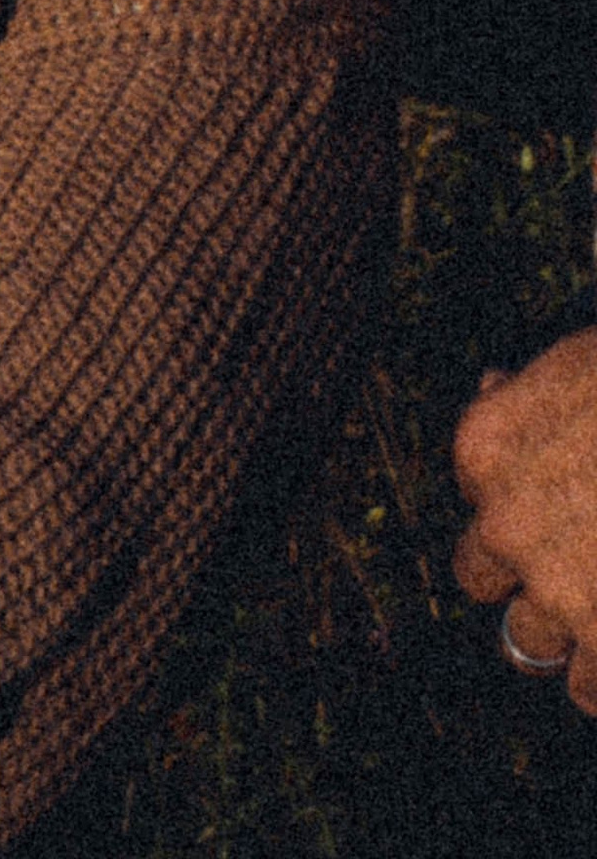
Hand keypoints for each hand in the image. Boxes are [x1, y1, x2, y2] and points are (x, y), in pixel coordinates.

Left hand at [454, 327, 596, 712]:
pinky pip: (590, 691)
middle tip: (566, 576)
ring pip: (531, 645)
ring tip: (595, 621)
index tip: (552, 505)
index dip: (516, 500)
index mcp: (488, 448)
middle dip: (520, 577)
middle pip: (481, 577)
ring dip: (565, 637)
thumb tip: (494, 386)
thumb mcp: (571, 368)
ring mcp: (562, 591)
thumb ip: (528, 395)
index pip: (475, 495)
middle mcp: (508, 526)